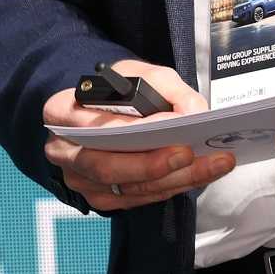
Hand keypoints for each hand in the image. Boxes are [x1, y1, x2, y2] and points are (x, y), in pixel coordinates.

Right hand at [43, 60, 233, 210]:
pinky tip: (198, 175)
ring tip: (212, 164)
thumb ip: (165, 86)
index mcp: (62, 112)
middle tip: (190, 154)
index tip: (170, 123)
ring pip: (127, 188)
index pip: (96, 124)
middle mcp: (64, 151)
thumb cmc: (117, 91)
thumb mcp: (137, 74)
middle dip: (153, 164)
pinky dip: (169, 188)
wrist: (102, 111)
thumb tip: (193, 111)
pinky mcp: (100, 198)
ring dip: (174, 179)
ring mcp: (80, 180)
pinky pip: (137, 199)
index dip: (131, 128)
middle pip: (108, 166)